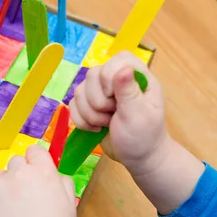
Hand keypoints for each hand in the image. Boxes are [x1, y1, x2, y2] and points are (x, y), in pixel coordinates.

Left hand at [0, 145, 76, 216]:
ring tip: (13, 210)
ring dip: (5, 186)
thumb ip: (63, 183)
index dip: (36, 161)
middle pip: (16, 161)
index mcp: (43, 172)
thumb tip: (55, 175)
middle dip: (20, 173)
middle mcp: (19, 173)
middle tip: (25, 196)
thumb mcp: (70, 205)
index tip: (36, 173)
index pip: (35, 150)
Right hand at [69, 51, 170, 176]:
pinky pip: (73, 105)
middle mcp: (118, 80)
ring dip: (90, 113)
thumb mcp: (139, 116)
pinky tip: (96, 129)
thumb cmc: (144, 137)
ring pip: (79, 91)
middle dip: (98, 102)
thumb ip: (129, 92)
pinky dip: (81, 120)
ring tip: (106, 124)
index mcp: (138, 77)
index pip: (118, 59)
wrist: (137, 158)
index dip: (109, 75)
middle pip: (93, 75)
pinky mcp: (89, 106)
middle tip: (113, 115)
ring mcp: (102, 93)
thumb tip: (124, 69)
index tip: (113, 96)